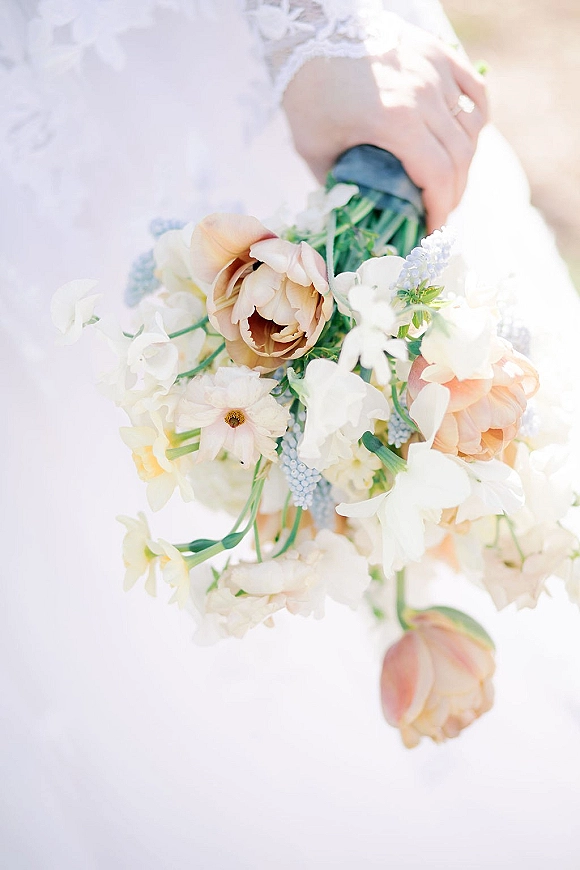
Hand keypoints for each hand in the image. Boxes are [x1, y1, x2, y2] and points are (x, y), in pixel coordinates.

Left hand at [282, 23, 487, 231]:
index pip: (437, 176)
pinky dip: (476, 121)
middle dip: (453, 194)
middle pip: (460, 157)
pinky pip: (475, 92)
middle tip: (439, 213)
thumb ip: (340, 186)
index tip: (433, 230)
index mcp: (394, 121)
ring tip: (449, 183)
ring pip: (472, 127)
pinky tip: (465, 141)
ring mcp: (435, 71)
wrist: (310, 31)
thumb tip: (357, 217)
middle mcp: (423, 94)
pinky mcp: (438, 54)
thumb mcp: (315, 150)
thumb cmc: (307, 93)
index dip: (441, 210)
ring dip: (465, 162)